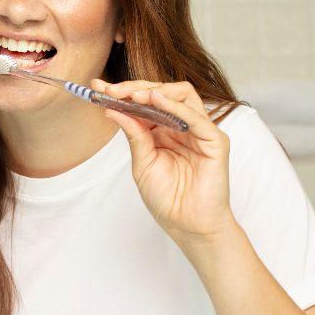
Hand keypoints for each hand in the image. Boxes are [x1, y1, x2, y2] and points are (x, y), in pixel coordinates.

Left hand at [92, 79, 234, 245]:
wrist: (187, 226)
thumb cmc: (168, 198)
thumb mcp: (142, 162)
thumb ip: (133, 134)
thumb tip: (112, 108)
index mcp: (164, 129)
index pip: (146, 101)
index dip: (123, 93)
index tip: (98, 88)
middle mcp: (182, 125)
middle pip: (163, 91)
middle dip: (135, 88)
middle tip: (112, 90)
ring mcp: (200, 131)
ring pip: (183, 95)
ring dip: (156, 91)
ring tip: (133, 95)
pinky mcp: (215, 141)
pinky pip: (197, 117)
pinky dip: (175, 106)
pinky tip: (156, 101)